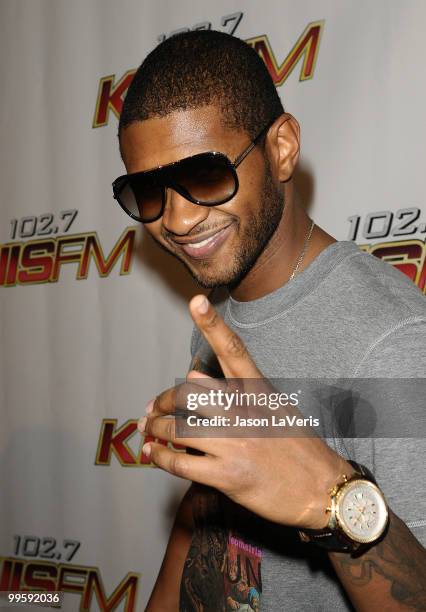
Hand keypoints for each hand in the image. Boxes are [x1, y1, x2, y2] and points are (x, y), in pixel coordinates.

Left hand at [139, 295, 354, 529]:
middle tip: (152, 408)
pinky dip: (159, 457)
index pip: (234, 351)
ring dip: (156, 428)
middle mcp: (245, 413)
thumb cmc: (300, 448)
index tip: (196, 302)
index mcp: (260, 392)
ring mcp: (235, 444)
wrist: (323, 490)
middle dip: (163, 400)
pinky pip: (179, 462)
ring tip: (150, 430)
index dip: (213, 325)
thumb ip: (240, 392)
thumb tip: (195, 374)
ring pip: (178, 428)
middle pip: (188, 393)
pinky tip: (153, 454)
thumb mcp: (278, 409)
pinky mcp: (227, 476)